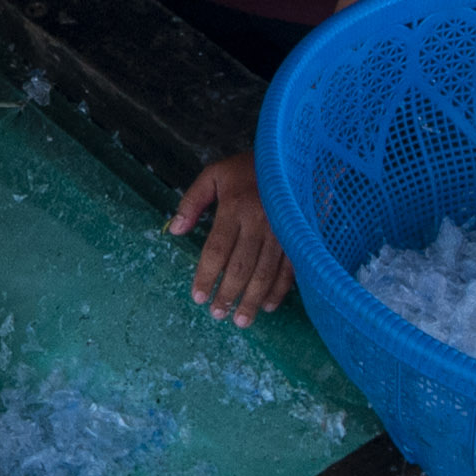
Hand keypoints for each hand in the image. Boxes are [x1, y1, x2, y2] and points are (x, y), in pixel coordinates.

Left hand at [171, 155, 291, 319]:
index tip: (197, 297)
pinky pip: (290, 268)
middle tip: (218, 315)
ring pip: (265, 272)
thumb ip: (192, 201)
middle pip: (241, 266)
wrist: (294, 155)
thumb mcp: (214, 174)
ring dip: (252, 299)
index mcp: (235, 207)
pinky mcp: (299, 235)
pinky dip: (280, 290)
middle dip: (228, 294)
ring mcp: (282, 231)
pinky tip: (269, 305)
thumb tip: (175, 230)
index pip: (216, 250)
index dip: (206, 276)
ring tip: (240, 320)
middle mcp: (260, 222)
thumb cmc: (248, 167)